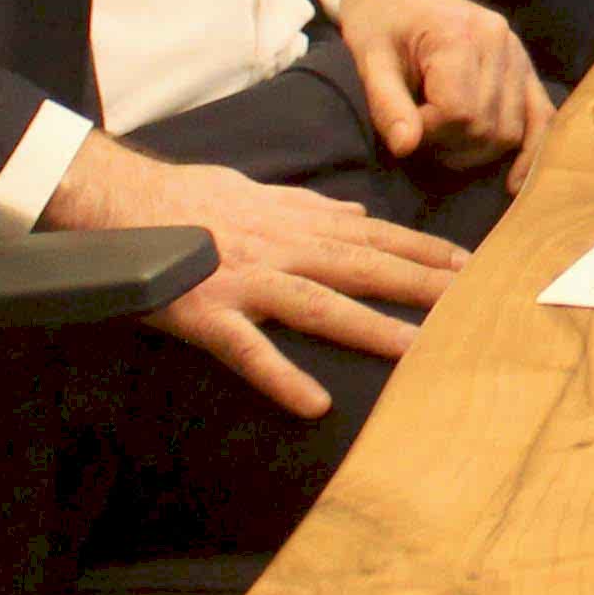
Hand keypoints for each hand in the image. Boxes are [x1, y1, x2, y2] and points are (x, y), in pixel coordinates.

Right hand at [37, 137, 469, 421]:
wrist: (116, 198)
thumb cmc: (187, 196)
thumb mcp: (259, 191)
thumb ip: (311, 207)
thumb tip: (357, 211)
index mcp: (295, 222)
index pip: (375, 235)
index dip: (426, 250)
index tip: (474, 264)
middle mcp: (282, 249)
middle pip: (365, 267)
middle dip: (423, 285)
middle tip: (477, 302)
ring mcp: (246, 281)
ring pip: (320, 305)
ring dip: (371, 328)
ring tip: (419, 351)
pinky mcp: (207, 313)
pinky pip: (248, 350)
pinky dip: (281, 375)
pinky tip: (314, 403)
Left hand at [335, 0, 551, 187]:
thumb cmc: (380, 22)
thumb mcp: (369, 58)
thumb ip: (386, 103)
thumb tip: (406, 147)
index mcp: (461, 36)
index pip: (460, 112)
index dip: (430, 133)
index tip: (404, 126)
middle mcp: (501, 43)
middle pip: (488, 126)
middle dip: (451, 147)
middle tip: (420, 136)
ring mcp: (519, 55)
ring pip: (512, 131)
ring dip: (477, 150)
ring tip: (444, 139)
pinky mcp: (525, 68)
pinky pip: (542, 116)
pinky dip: (531, 151)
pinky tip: (515, 180)